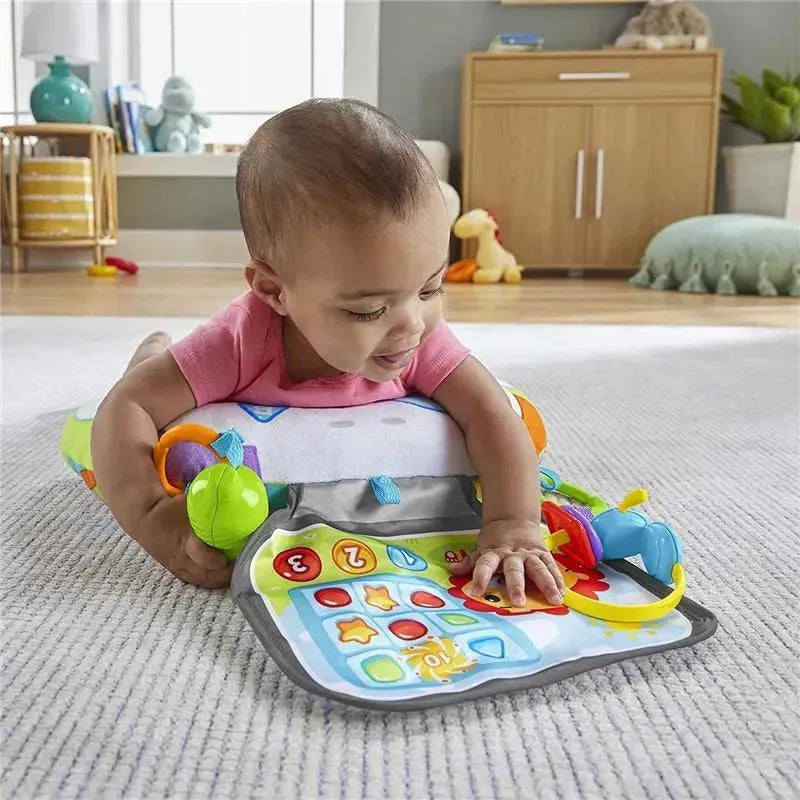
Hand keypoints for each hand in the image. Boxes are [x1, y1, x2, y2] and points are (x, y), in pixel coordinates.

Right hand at [132, 493, 233, 588]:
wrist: (145, 519)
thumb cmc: (172, 509)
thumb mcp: (190, 504)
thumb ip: (212, 504)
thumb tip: (238, 497)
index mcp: (185, 540)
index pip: (204, 557)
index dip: (220, 560)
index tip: (237, 554)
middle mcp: (181, 558)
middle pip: (207, 574)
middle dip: (227, 573)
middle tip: (246, 566)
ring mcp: (178, 567)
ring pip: (203, 580)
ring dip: (221, 580)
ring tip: (239, 574)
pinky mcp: (176, 571)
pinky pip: (196, 581)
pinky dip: (211, 582)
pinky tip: (224, 579)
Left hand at [450, 519, 565, 606]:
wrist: (514, 519)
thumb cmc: (496, 540)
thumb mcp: (481, 548)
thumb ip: (469, 562)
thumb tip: (451, 569)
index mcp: (494, 552)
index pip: (484, 564)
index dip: (480, 577)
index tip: (476, 591)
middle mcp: (513, 554)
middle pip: (514, 569)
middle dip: (516, 585)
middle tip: (518, 602)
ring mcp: (529, 553)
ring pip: (538, 568)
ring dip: (547, 584)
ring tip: (554, 600)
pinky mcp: (543, 553)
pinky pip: (552, 566)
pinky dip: (558, 579)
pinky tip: (563, 593)